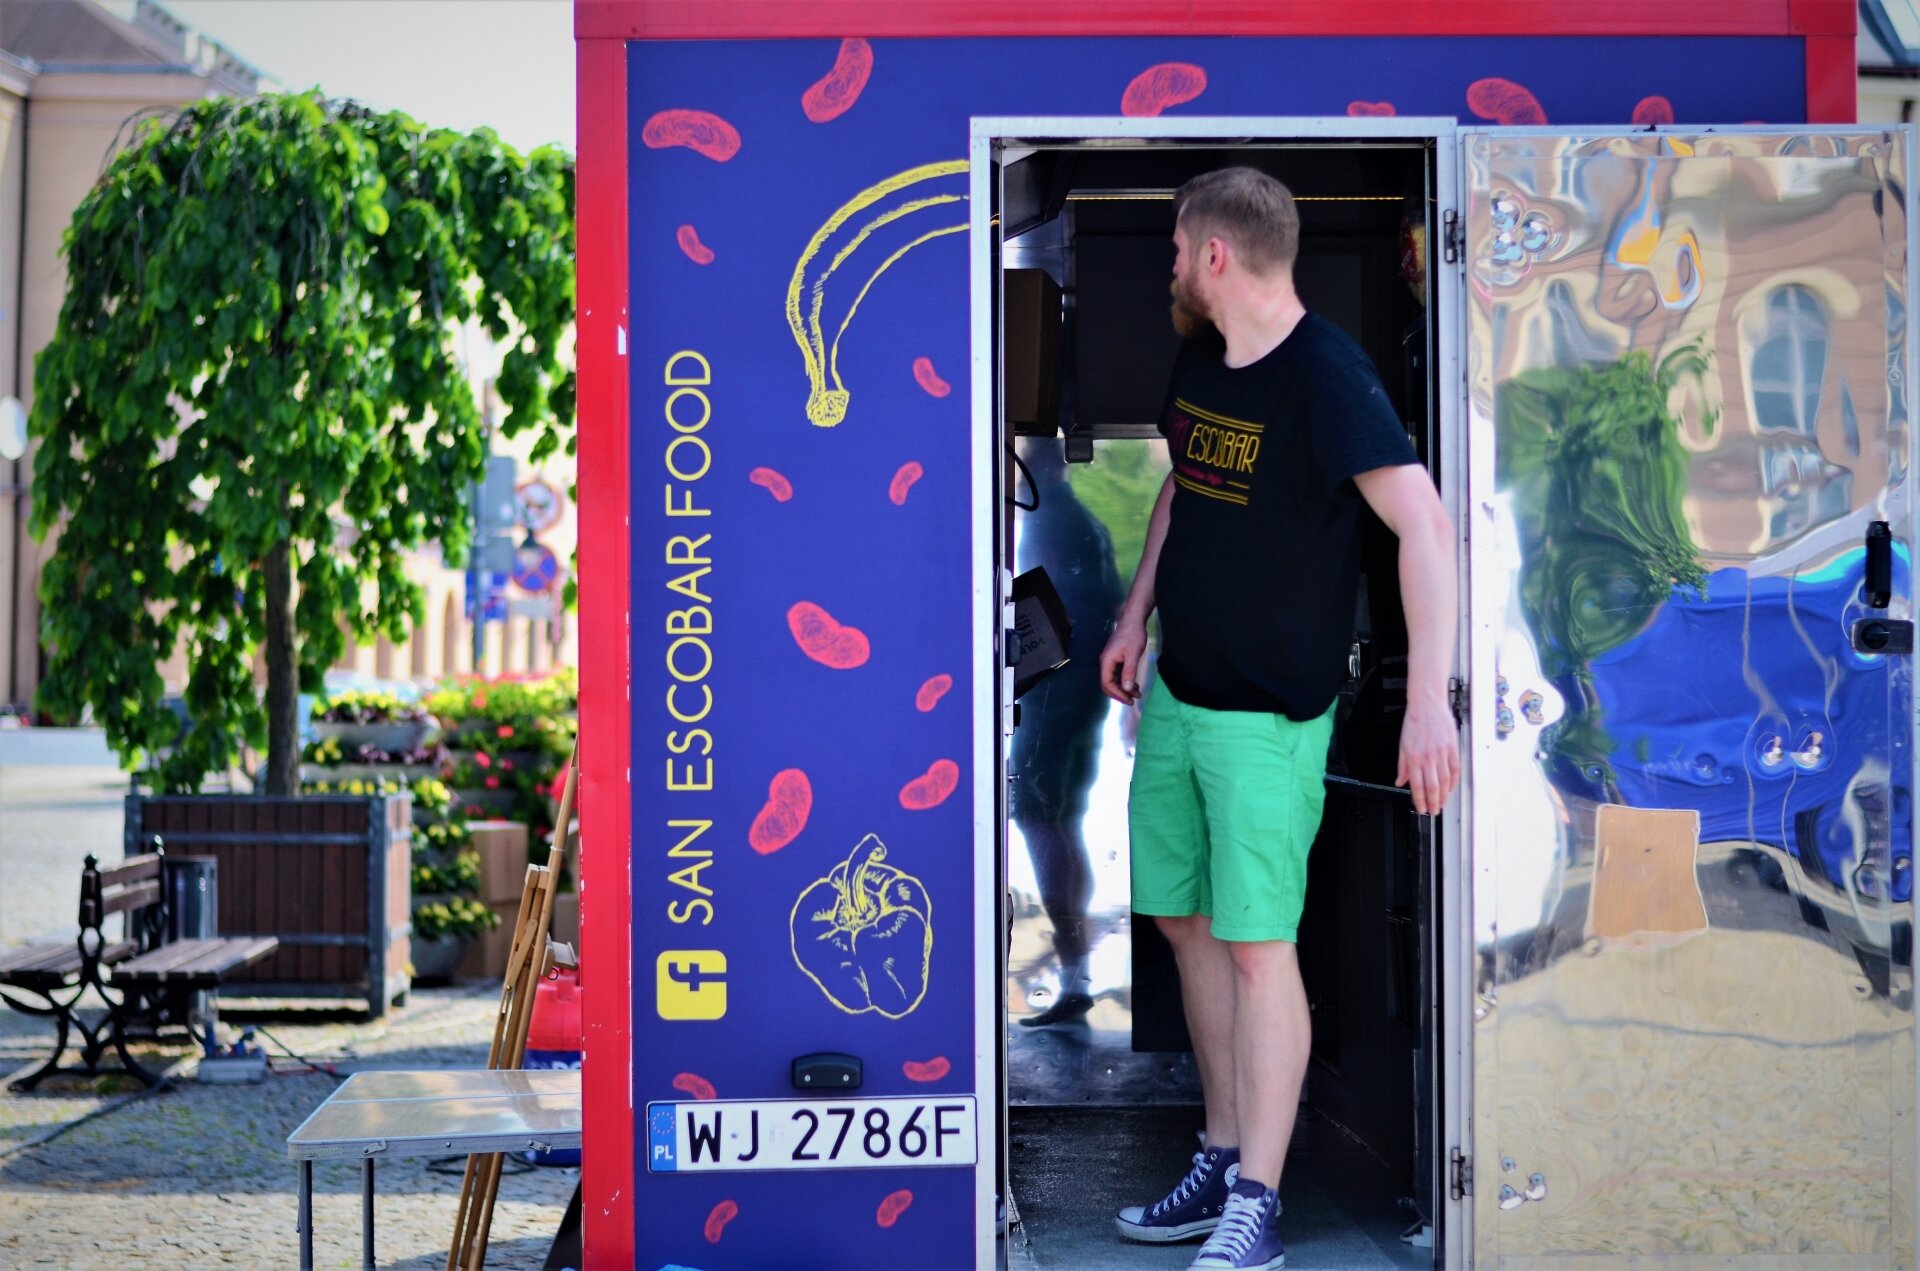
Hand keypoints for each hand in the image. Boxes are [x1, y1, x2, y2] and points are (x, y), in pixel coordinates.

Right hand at [1098, 618, 1147, 704]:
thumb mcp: (1132, 654)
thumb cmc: (1133, 635)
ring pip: (1114, 680)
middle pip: (1108, 684)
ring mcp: (1110, 661)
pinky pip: (1118, 674)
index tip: (1129, 700)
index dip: (1117, 694)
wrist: (1134, 620)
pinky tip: (1134, 684)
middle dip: (1120, 693)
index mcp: (1106, 662)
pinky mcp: (1116, 659)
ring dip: (1124, 688)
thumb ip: (1129, 672)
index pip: (1107, 683)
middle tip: (1133, 700)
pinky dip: (1125, 681)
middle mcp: (1105, 663)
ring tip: (1137, 693)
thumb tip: (1125, 689)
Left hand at [1397, 698, 1459, 815]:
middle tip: (1434, 811)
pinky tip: (1450, 789)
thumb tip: (1400, 781)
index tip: (1421, 808)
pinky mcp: (1452, 748)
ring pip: (1445, 781)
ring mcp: (1442, 754)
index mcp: (1413, 758)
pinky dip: (1453, 781)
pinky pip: (1455, 769)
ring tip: (1442, 803)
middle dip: (1433, 803)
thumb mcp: (1402, 745)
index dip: (1420, 800)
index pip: (1417, 786)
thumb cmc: (1414, 723)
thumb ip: (1402, 766)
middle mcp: (1428, 758)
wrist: (1427, 706)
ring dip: (1444, 795)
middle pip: (1432, 787)